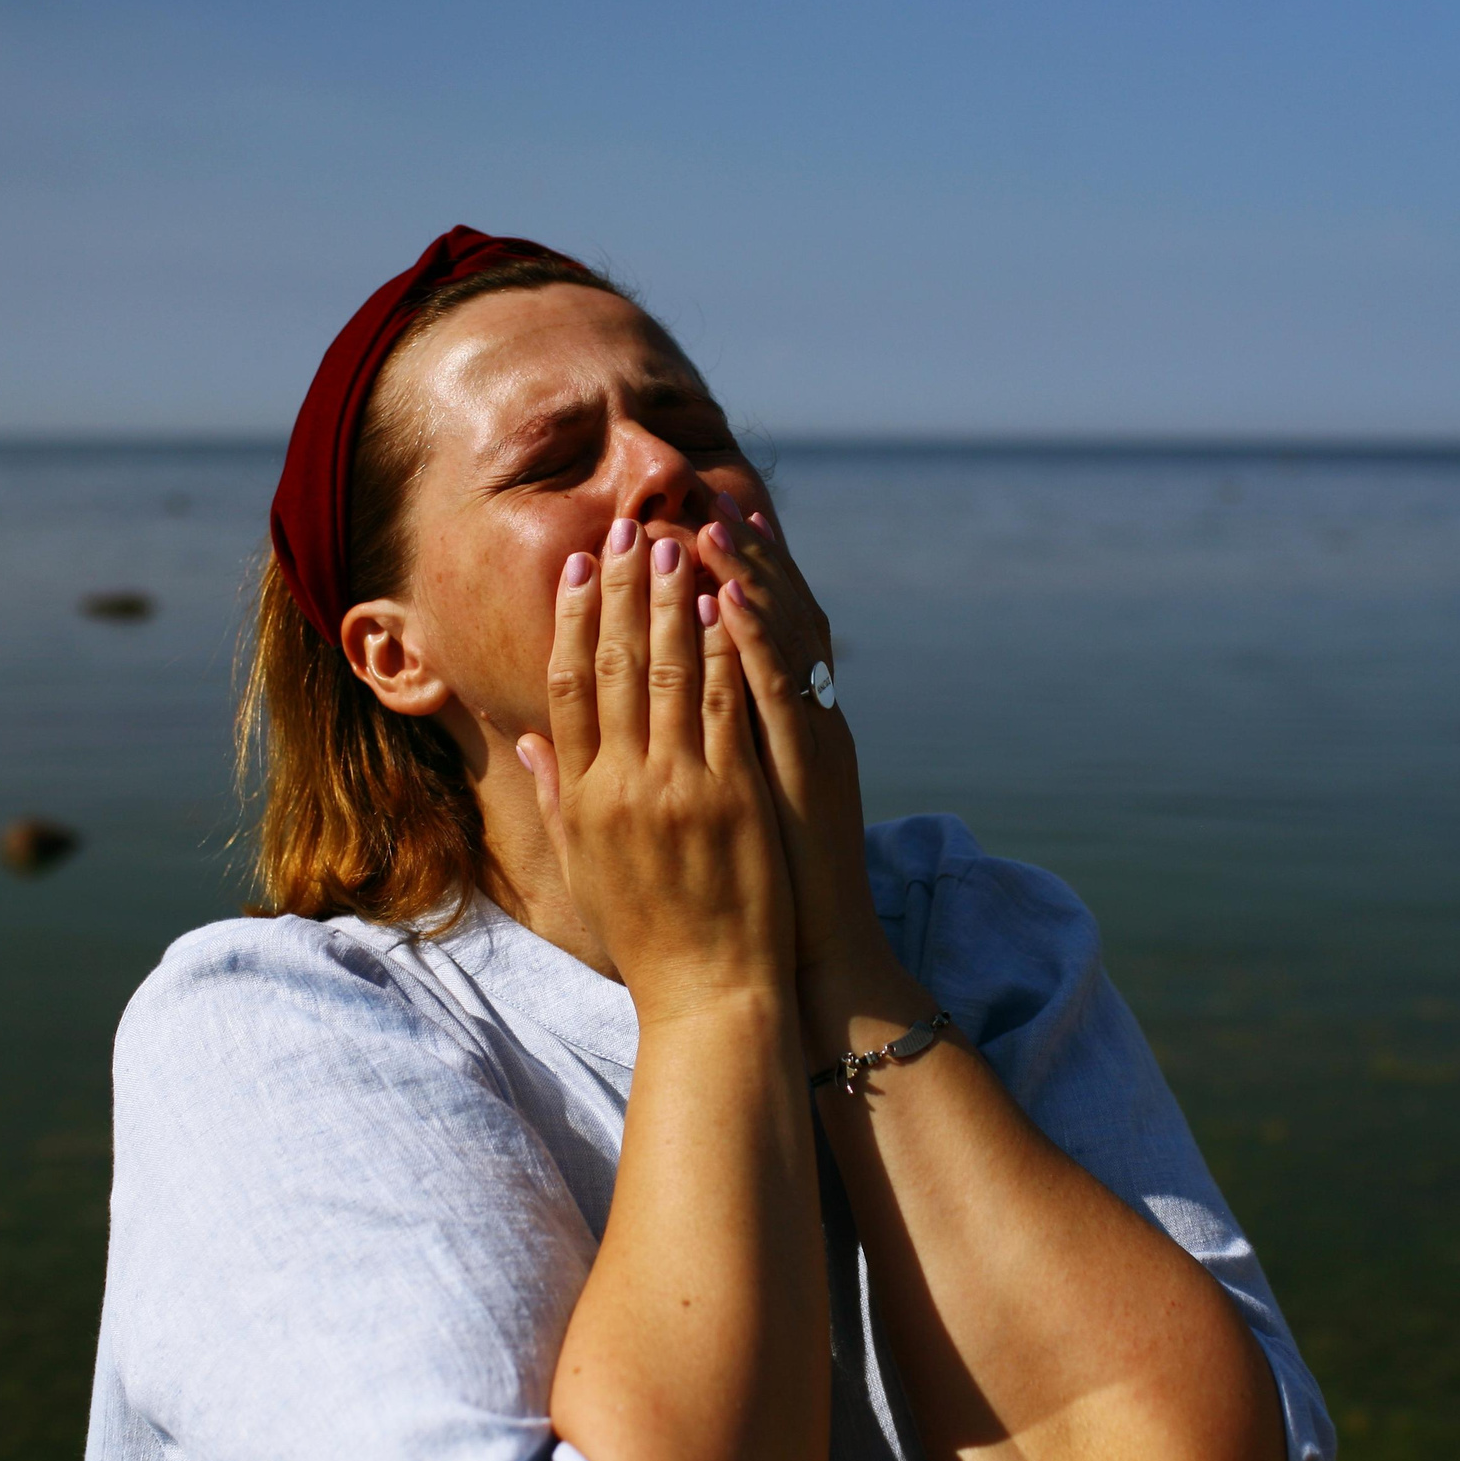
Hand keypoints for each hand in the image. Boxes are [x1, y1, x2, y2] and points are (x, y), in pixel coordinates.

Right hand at [517, 518, 795, 1024]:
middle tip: (630, 529)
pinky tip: (727, 605)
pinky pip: (724, 707)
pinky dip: (723, 650)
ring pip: (668, 672)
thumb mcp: (585, 868)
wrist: (708, 995)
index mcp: (582, 797)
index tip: (581, 567)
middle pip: (613, 665)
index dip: (572, 620)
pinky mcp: (731, 797)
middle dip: (622, 590)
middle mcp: (620, 785)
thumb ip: (557, 797)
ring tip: (678, 543)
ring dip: (672, 601)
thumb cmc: (649, 937)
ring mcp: (676, 788)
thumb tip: (527, 741)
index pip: (568, 686)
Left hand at [693, 498, 914, 1034]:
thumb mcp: (728, 814)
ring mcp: (808, 741)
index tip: (690, 529)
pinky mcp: (806, 768)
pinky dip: (752, 640)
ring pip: (777, 642)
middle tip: (701, 502)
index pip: (751, 638)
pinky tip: (723, 599)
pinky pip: (777, 692)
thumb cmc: (761, 896)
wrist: (812, 958)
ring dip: (744, 579)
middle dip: (736, 562)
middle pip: (771, 622)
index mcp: (781, 730)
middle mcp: (804, 723)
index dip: (725, 582)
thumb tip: (647, 721)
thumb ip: (696, 759)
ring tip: (710, 526)